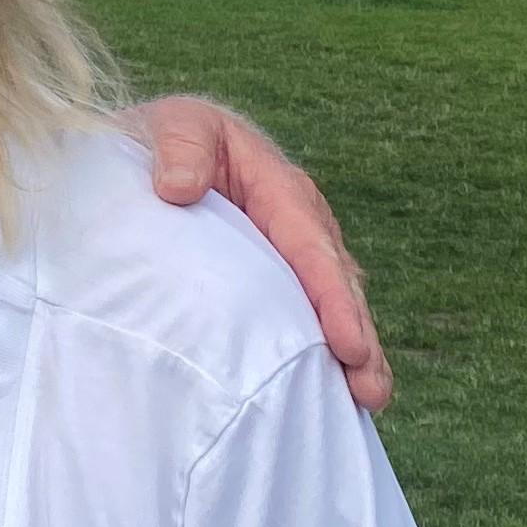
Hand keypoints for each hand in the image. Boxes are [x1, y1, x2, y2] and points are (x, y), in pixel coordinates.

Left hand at [124, 96, 391, 411]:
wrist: (156, 148)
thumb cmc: (167, 137)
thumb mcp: (174, 126)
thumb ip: (180, 147)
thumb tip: (177, 187)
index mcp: (279, 188)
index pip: (311, 247)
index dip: (332, 298)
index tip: (347, 344)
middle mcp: (299, 224)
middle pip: (336, 285)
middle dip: (358, 337)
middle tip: (370, 390)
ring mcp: (291, 254)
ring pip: (331, 305)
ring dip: (352, 352)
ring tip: (366, 400)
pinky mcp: (277, 278)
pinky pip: (305, 313)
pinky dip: (322, 350)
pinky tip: (331, 390)